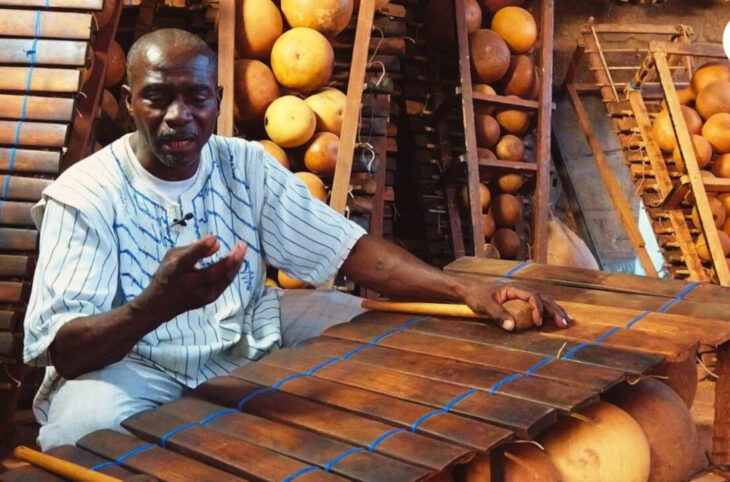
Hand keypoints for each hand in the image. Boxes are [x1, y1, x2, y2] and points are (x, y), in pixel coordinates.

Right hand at [130, 235, 246, 324]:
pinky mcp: (207, 300)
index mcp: (175, 270)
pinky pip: (224, 285)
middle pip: (212, 273)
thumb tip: (217, 244)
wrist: (159, 305)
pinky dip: (232, 273)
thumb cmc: (167, 274)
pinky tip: (237, 263)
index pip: (188, 259)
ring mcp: (199, 295)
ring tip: (242, 251)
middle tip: (242, 245)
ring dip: (235, 265)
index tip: (214, 238)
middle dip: (230, 259)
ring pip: (222, 280)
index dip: (201, 248)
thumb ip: (194, 249)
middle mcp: (188, 284)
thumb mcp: (172, 256)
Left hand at [459, 281, 570, 330]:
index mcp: (513, 289)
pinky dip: (547, 313)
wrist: (468, 290)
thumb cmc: (475, 295)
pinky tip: (555, 319)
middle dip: (554, 310)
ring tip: (566, 321)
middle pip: (543, 298)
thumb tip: (511, 327)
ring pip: (543, 302)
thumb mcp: (484, 305)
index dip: (538, 309)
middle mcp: (520, 292)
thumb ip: (497, 314)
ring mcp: (520, 298)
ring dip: (555, 311)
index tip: (538, 322)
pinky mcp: (518, 304)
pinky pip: (537, 307)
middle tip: (564, 323)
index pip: (532, 296)